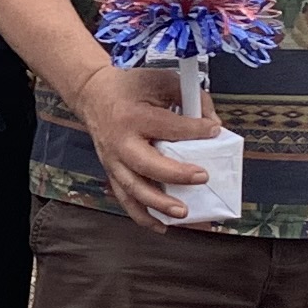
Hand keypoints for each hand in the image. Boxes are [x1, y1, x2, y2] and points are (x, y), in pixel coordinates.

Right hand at [71, 61, 216, 228]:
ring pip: (135, 189)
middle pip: (147, 164)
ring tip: (184, 212)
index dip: (195, 129)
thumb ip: (190, 97)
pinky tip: (163, 226)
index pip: (168, 126)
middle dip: (176, 174)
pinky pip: (127, 200)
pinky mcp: (113, 173)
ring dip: (159, 204)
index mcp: (133, 116)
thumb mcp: (161, 81)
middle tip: (202, 177)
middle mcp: (120, 142)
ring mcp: (114, 161)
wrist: (92, 95)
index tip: (214, 130)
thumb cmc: (130, 88)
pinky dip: (143, 216)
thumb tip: (213, 123)